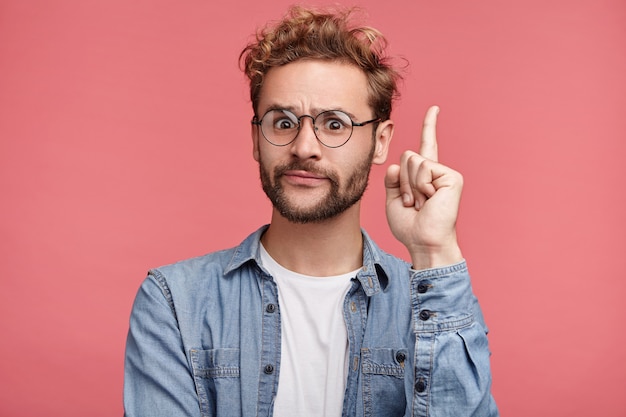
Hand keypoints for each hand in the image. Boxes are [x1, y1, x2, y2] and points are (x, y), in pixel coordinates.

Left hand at [384, 106, 463, 268]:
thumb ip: (392, 180)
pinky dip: (420, 187)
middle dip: (402, 181)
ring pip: (412, 161)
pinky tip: (429, 200)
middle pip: (406, 156)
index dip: (429, 126)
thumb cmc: (410, 227)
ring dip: (409, 186)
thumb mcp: (392, 201)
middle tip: (413, 203)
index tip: (435, 108)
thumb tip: (397, 165)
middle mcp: (437, 171)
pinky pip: (423, 169)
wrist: (423, 242)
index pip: (426, 146)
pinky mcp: (452, 177)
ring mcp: (446, 173)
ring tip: (421, 203)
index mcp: (425, 176)